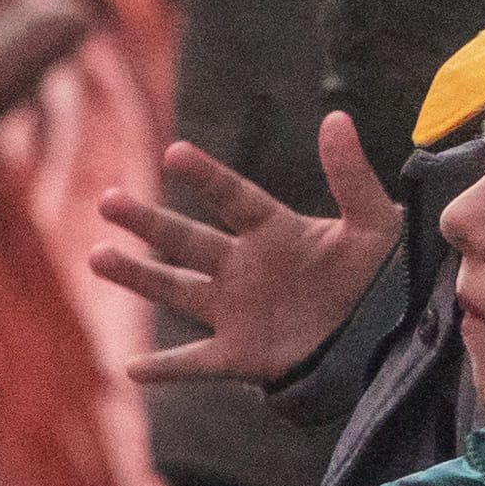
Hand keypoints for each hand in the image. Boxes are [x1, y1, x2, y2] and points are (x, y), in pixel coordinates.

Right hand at [96, 118, 399, 387]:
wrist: (388, 338)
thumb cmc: (382, 276)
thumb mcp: (375, 225)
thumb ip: (351, 176)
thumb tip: (336, 116)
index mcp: (273, 231)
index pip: (233, 198)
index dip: (206, 176)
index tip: (174, 153)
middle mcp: (243, 266)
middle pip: (187, 240)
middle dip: (147, 222)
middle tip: (108, 200)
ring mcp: (235, 311)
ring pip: (176, 290)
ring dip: (137, 275)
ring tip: (97, 257)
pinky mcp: (239, 354)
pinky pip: (195, 363)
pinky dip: (165, 368)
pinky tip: (132, 369)